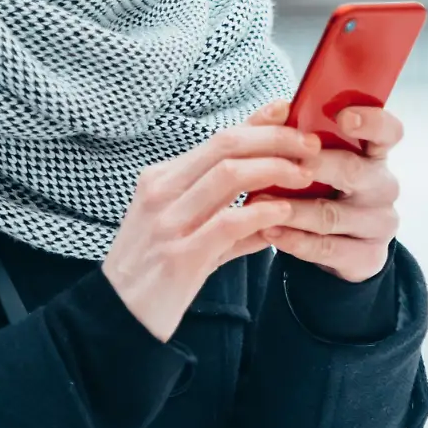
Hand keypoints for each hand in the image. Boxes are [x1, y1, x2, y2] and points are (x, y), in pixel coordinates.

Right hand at [100, 99, 315, 345]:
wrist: (118, 316)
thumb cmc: (153, 271)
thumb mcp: (181, 230)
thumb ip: (225, 216)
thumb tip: (274, 207)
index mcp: (160, 179)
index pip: (216, 138)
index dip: (256, 122)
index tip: (288, 111)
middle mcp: (161, 192)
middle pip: (225, 146)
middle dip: (274, 139)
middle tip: (310, 145)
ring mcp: (168, 222)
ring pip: (228, 176)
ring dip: (274, 169)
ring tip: (304, 175)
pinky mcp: (180, 256)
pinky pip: (227, 223)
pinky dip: (261, 213)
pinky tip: (284, 211)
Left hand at [260, 104, 402, 281]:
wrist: (340, 245)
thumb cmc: (324, 189)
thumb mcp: (315, 161)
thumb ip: (297, 134)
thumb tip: (279, 109)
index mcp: (373, 154)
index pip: (388, 131)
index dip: (371, 121)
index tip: (344, 117)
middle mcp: (383, 186)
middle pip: (354, 171)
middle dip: (315, 166)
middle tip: (284, 162)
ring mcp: (379, 223)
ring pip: (332, 214)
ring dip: (292, 208)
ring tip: (258, 201)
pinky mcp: (368, 256)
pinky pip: (327, 247)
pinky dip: (294, 239)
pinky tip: (269, 230)